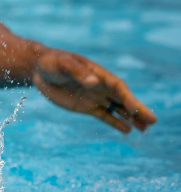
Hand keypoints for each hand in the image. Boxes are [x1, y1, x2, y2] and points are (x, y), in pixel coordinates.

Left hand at [32, 47, 155, 132]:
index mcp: (98, 73)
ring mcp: (94, 97)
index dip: (128, 98)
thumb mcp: (63, 64)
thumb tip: (94, 83)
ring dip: (131, 118)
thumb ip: (78, 72)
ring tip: (146, 129)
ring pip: (117, 109)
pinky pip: (104, 115)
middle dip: (138, 110)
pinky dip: (116, 122)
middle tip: (153, 121)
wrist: (39, 68)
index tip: (135, 108)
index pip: (117, 87)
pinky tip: (128, 130)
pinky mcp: (86, 106)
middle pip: (123, 99)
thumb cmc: (52, 62)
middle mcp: (100, 86)